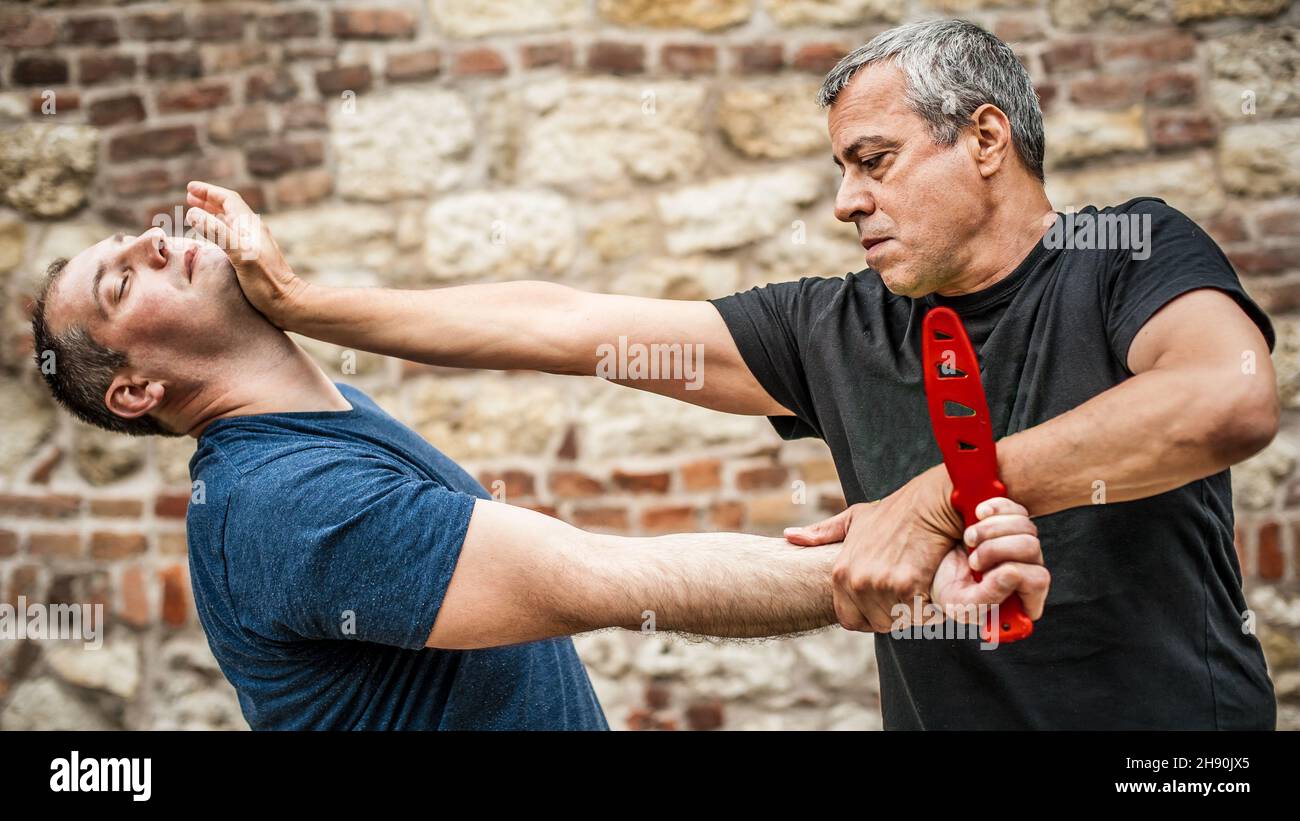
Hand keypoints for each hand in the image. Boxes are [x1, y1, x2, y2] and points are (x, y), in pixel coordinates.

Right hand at [184, 180, 306, 326]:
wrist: (288, 303)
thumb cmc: (266, 282)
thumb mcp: (240, 255)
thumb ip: (217, 233)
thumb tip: (193, 213)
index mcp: (250, 226)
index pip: (228, 199)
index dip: (209, 192)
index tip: (190, 188)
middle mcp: (253, 231)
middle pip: (229, 208)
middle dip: (209, 200)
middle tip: (190, 195)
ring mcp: (253, 244)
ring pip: (230, 221)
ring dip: (213, 214)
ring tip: (196, 211)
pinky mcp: (253, 258)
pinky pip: (232, 236)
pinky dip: (218, 230)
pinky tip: (213, 238)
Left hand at [785, 465, 965, 631]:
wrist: (928, 504)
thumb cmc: (894, 512)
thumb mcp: (852, 519)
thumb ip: (821, 532)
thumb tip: (788, 535)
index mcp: (840, 573)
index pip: (849, 619)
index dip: (869, 616)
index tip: (886, 602)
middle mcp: (856, 582)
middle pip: (877, 623)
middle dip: (894, 614)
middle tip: (909, 592)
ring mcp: (880, 585)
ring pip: (898, 621)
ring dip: (912, 613)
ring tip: (921, 588)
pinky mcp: (907, 587)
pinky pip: (917, 615)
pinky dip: (929, 610)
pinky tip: (932, 592)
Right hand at [927, 496, 1048, 625]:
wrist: (932, 565)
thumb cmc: (949, 590)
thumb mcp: (961, 604)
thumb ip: (988, 597)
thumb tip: (1013, 573)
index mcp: (1022, 597)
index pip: (1039, 580)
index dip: (1015, 574)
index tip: (985, 574)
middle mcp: (1027, 568)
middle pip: (1031, 547)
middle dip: (995, 550)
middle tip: (972, 561)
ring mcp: (1020, 542)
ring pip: (1025, 526)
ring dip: (990, 530)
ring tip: (969, 540)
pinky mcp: (1009, 520)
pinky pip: (1014, 508)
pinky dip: (994, 508)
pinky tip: (978, 515)